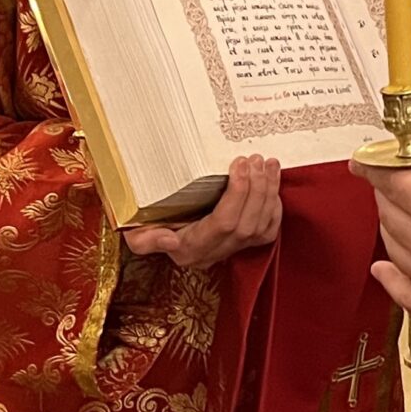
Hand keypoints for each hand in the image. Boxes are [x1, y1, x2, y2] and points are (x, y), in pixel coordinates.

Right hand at [122, 156, 280, 267]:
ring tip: (269, 164)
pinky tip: (272, 184)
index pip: (223, 223)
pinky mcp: (244, 246)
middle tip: (256, 158)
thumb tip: (169, 239)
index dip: (237, 193)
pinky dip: (274, 207)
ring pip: (261, 227)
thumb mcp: (135, 233)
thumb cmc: (146, 226)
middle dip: (257, 188)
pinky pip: (268, 231)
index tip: (239, 163)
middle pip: (247, 224)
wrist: (158, 234)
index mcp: (190, 248)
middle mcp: (214, 253)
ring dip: (269, 192)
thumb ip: (146, 240)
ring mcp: (231, 251)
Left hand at [361, 109, 410, 329]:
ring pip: (394, 246)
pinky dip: (390, 278)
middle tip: (397, 175)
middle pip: (389, 211)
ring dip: (391, 223)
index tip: (365, 157)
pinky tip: (384, 268)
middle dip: (387, 189)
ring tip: (400, 209)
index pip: (392, 180)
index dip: (375, 164)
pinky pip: (405, 293)